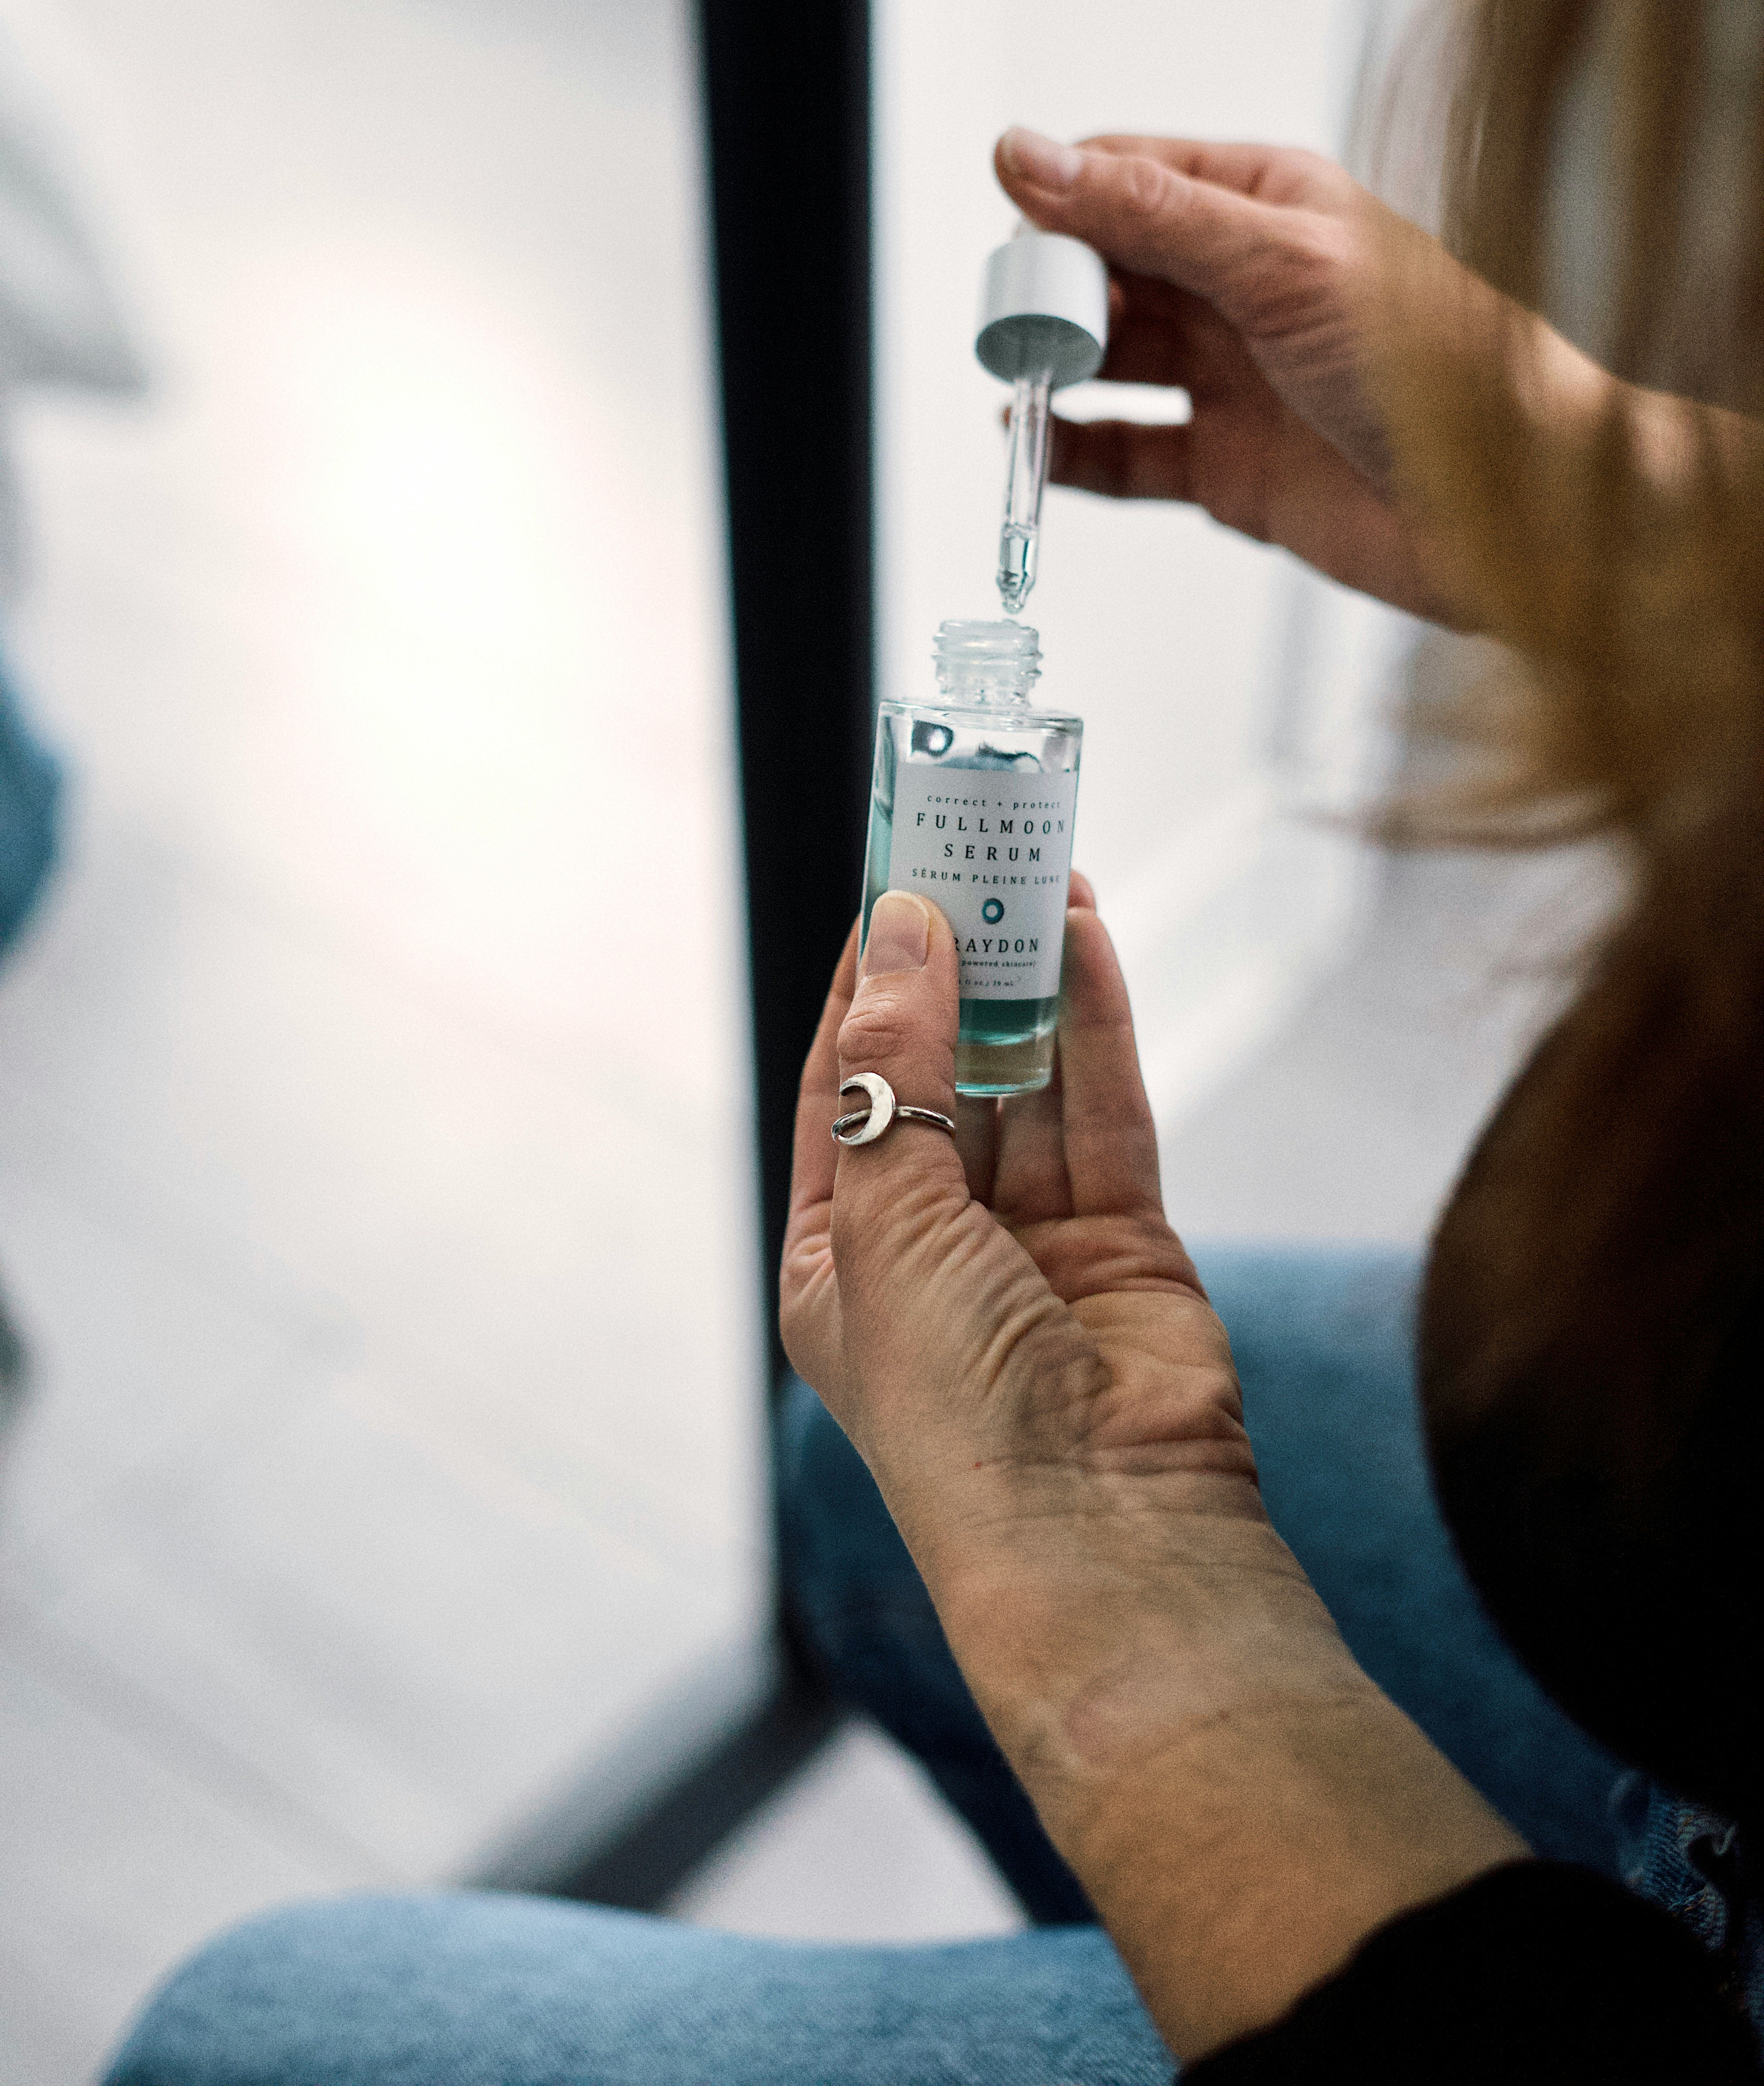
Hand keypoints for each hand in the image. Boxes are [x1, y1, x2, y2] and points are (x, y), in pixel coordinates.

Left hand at [783, 886, 1523, 2057]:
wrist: (1102, 1540)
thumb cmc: (958, 1412)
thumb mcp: (889, 1226)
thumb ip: (896, 1076)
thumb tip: (896, 934)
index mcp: (844, 1261)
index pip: (842, 1088)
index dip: (861, 984)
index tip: (886, 879)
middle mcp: (934, 1246)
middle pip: (939, 1072)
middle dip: (952, 968)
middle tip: (966, 849)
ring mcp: (1034, 1242)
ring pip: (1026, 1077)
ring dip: (1025, 977)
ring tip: (1028, 863)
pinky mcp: (1125, 1237)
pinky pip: (1101, 1107)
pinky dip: (1093, 1019)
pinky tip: (1084, 932)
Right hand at [993, 124, 1526, 622]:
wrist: (1512, 508)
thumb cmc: (1438, 367)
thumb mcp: (1279, 262)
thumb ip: (1148, 212)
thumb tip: (1027, 153)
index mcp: (1264, 205)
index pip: (1126, 177)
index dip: (1060, 206)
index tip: (1019, 250)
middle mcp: (1242, 286)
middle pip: (1103, 271)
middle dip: (1049, 295)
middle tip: (1018, 330)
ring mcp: (1232, 378)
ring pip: (1108, 362)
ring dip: (1052, 371)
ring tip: (1017, 384)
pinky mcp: (1226, 467)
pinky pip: (1124, 453)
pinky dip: (1071, 451)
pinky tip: (1033, 445)